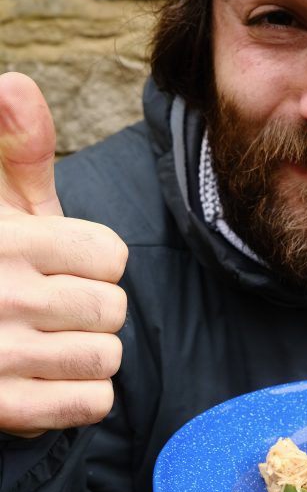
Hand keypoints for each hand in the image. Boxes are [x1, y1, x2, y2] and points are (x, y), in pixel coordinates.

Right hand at [0, 72, 127, 436]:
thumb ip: (18, 150)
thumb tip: (13, 83)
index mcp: (6, 240)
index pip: (111, 257)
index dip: (93, 263)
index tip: (59, 266)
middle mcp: (1, 295)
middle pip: (112, 308)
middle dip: (89, 309)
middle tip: (49, 309)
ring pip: (106, 357)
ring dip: (85, 354)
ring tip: (47, 343)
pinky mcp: (0, 408)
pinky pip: (90, 404)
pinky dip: (77, 397)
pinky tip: (45, 380)